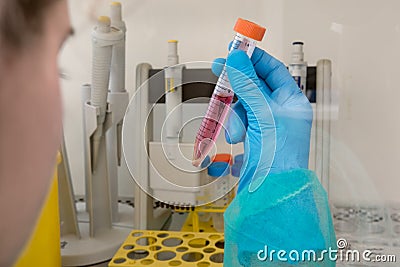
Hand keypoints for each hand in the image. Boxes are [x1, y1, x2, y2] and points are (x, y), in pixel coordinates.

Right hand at [211, 47, 312, 191]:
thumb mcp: (264, 115)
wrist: (271, 194)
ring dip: (234, 116)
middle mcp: (280, 112)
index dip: (253, 59)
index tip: (235, 50)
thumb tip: (237, 59)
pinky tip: (236, 141)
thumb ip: (248, 85)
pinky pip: (237, 122)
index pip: (272, 70)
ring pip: (241, 105)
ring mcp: (265, 126)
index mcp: (291, 102)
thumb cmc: (280, 159)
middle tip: (220, 73)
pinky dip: (232, 129)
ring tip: (237, 133)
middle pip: (253, 86)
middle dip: (237, 87)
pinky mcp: (252, 138)